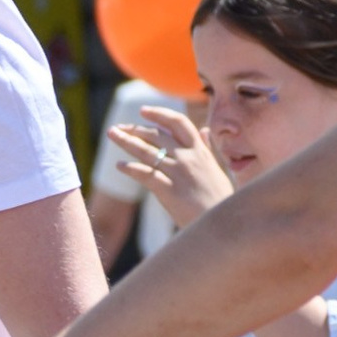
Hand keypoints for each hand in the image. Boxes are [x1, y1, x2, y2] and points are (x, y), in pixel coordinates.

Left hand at [107, 102, 229, 229]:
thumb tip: (204, 130)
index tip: (143, 111)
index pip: (178, 123)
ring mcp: (178, 173)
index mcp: (200, 151)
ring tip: (112, 135)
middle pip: (156, 135)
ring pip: (146, 151)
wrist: (224, 225)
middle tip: (118, 127)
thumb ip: (207, 149)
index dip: (159, 114)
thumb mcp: (217, 169)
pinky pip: (144, 174)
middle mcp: (188, 158)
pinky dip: (130, 168)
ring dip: (126, 141)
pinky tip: (120, 165)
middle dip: (134, 128)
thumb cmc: (220, 199)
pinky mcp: (169, 191)